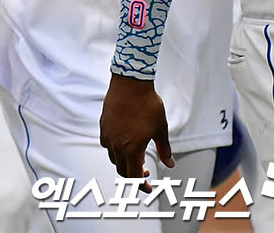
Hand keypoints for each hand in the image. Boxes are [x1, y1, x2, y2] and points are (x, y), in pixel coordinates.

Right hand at [100, 74, 172, 190]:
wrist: (130, 84)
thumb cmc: (148, 106)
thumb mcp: (160, 129)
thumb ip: (164, 149)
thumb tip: (169, 164)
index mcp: (132, 149)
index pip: (133, 176)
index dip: (141, 185)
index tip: (148, 188)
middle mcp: (116, 144)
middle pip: (121, 169)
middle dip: (133, 175)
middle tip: (145, 172)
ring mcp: (108, 134)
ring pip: (113, 157)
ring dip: (124, 162)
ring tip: (136, 156)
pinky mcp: (103, 124)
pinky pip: (106, 143)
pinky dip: (115, 149)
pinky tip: (124, 142)